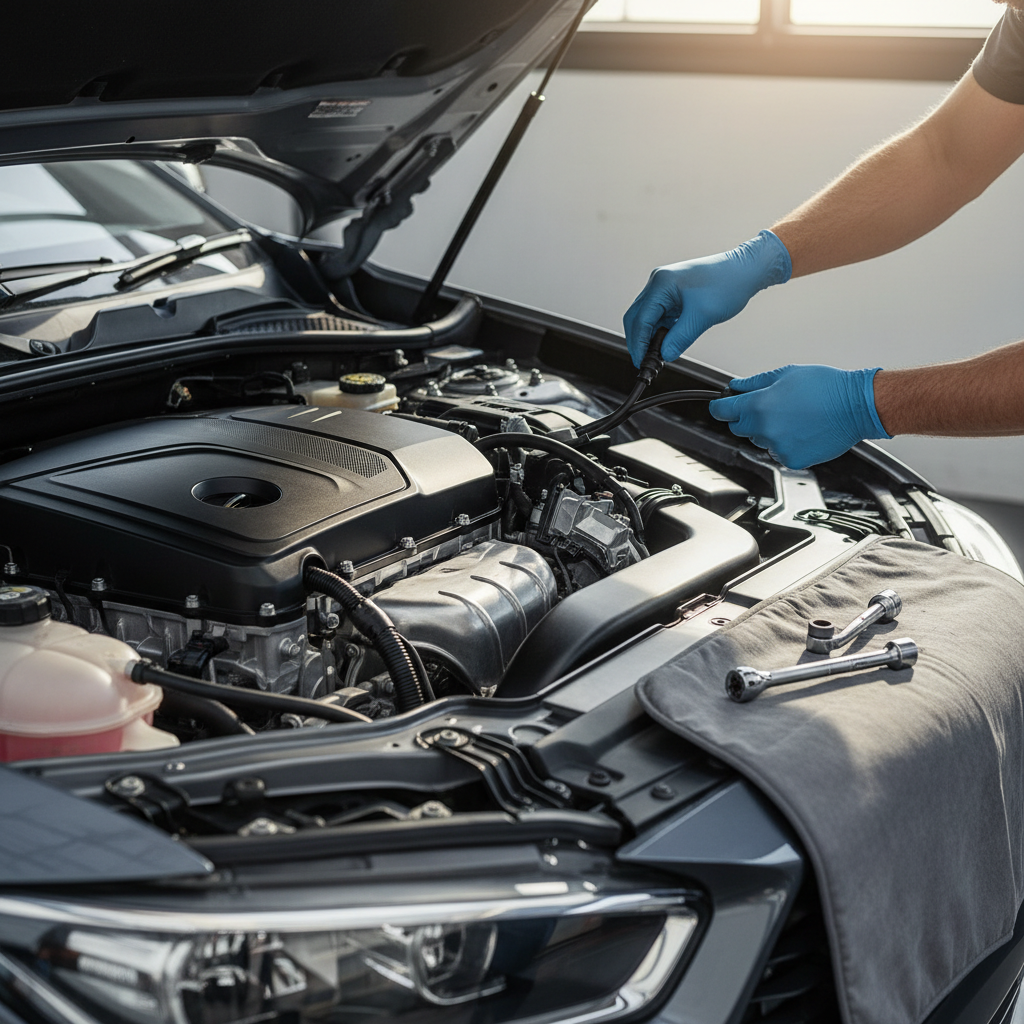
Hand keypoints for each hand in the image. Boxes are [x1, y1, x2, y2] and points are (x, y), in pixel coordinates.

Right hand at [623, 229, 790, 367]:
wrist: (745, 271)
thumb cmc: (728, 285)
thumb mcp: (702, 317)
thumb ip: (680, 338)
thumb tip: (665, 355)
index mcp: (662, 283)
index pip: (640, 319)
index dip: (639, 344)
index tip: (642, 362)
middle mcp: (658, 282)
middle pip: (636, 317)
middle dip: (639, 341)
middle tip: (646, 362)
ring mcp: (664, 287)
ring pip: (646, 317)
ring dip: (650, 336)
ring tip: (658, 355)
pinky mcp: (672, 293)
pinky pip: (658, 315)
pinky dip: (660, 330)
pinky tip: (666, 342)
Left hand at [708, 364, 891, 468]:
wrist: (857, 406)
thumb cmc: (827, 388)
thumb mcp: (786, 374)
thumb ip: (755, 382)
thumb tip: (736, 386)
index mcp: (759, 406)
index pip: (723, 411)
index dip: (719, 407)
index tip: (719, 406)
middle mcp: (765, 429)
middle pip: (740, 428)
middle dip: (747, 418)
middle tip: (770, 407)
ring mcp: (778, 447)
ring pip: (760, 441)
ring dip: (769, 431)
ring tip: (794, 417)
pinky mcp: (791, 460)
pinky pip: (778, 452)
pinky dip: (785, 443)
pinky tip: (802, 430)